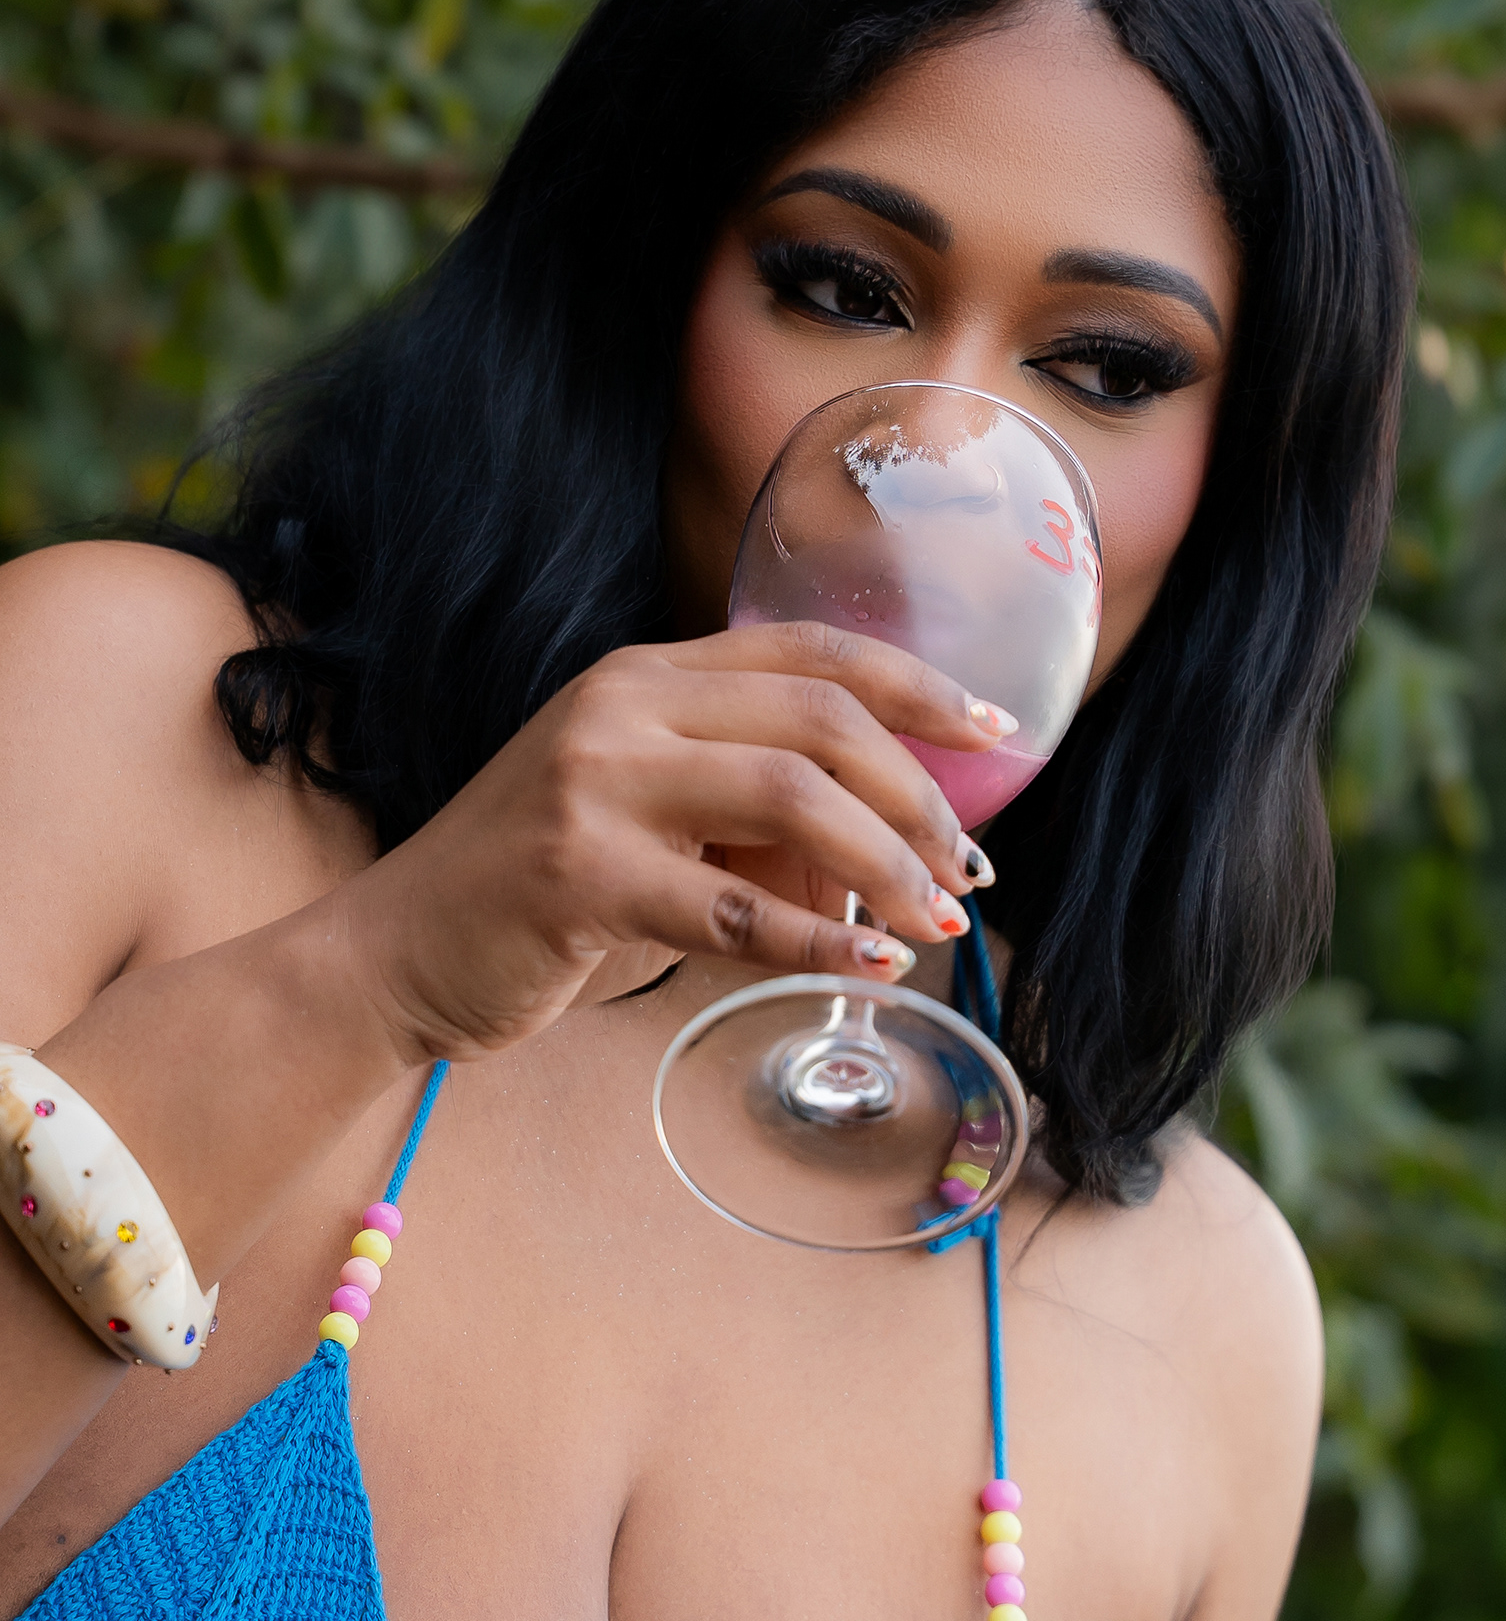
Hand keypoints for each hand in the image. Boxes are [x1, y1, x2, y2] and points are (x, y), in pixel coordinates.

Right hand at [335, 625, 1008, 1064]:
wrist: (393, 952)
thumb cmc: (538, 892)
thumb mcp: (647, 817)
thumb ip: (749, 812)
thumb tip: (891, 858)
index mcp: (645, 676)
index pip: (810, 651)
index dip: (917, 685)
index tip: (997, 732)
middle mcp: (621, 708)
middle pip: (821, 720)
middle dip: (919, 796)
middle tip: (968, 872)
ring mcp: (594, 784)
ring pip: (793, 802)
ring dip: (888, 867)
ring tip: (936, 923)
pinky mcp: (577, 874)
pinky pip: (733, 908)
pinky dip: (818, 944)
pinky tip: (869, 969)